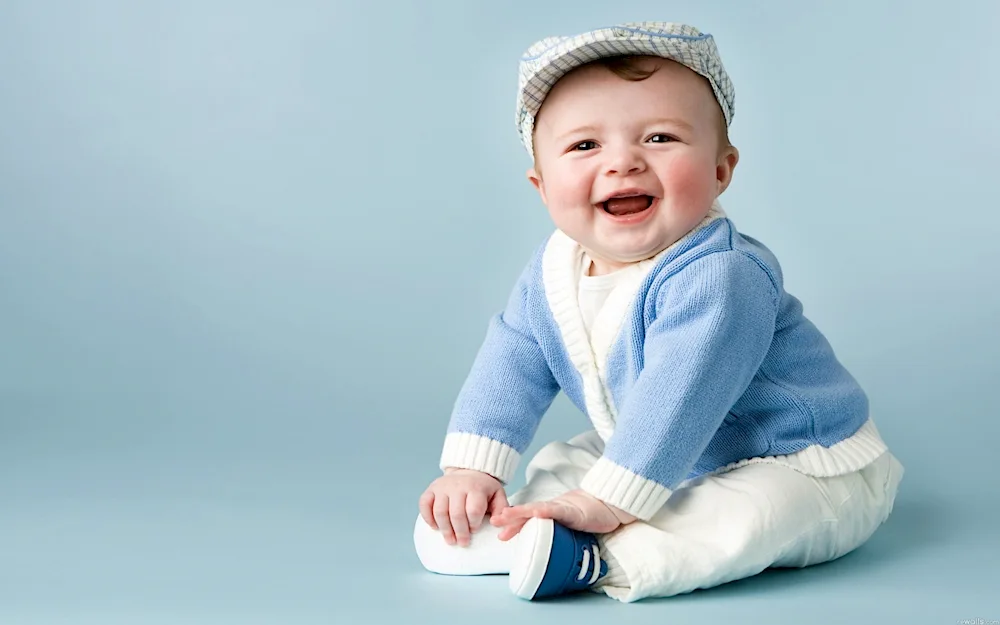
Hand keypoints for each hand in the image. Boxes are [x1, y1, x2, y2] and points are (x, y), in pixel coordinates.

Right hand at [419, 468, 508, 546]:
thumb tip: (497, 524)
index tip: (475, 530)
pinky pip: (424, 504)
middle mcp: (457, 485)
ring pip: (440, 512)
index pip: (473, 510)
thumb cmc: (484, 489)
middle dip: (460, 532)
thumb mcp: (498, 495)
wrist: (469, 471)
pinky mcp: (431, 489)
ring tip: (450, 540)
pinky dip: (427, 518)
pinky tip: (435, 527)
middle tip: (463, 543)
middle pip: (456, 514)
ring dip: (445, 529)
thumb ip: (502, 510)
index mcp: (476, 487)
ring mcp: (442, 486)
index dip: (474, 524)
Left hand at [490, 489, 635, 540]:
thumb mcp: (569, 526)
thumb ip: (557, 532)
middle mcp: (553, 509)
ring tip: (506, 515)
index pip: (529, 519)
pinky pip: (558, 510)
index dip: (514, 524)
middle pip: (528, 512)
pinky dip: (546, 511)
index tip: (499, 533)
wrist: (609, 504)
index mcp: (551, 514)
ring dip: (521, 512)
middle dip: (510, 517)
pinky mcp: (574, 511)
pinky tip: (536, 511)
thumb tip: (546, 548)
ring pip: (538, 509)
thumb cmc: (590, 515)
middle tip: (494, 522)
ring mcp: (562, 508)